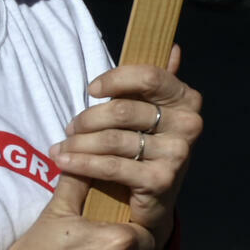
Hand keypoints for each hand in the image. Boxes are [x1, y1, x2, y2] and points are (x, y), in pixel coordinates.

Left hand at [49, 47, 202, 249]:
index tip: (92, 89)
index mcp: (187, 100)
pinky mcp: (163, 179)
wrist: (152, 202)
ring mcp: (179, 153)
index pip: (150, 76)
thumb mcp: (152, 115)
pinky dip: (81, 163)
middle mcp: (189, 124)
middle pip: (124, 110)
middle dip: (87, 119)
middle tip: (69, 127)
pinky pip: (112, 166)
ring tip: (59, 148)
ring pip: (113, 139)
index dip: (116, 79)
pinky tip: (63, 161)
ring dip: (78, 143)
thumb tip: (174, 47)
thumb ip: (157, 84)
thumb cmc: (146, 149)